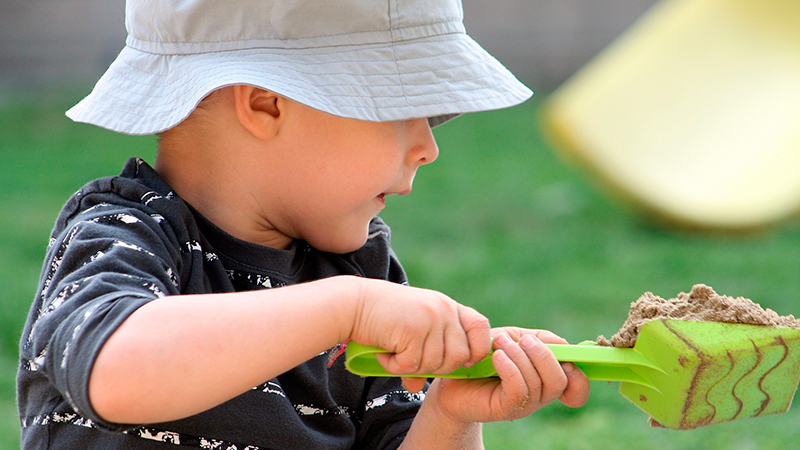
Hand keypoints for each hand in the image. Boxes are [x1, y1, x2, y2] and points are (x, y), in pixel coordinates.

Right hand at [348, 277, 491, 391]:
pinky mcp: (413, 329)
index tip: (459, 361)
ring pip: (435, 363)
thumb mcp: (410, 331)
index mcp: (448, 306)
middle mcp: (443, 310)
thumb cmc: (381, 318)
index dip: (476, 350)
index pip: (481, 329)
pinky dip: (396, 367)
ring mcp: (430, 318)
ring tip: (394, 354)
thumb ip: (422, 354)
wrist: (353, 303)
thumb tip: (416, 388)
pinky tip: (384, 355)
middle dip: (437, 368)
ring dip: (413, 367)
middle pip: (459, 356)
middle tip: (412, 361)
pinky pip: (412, 365)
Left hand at [425, 327, 589, 423]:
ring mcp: (524, 405)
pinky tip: (496, 357)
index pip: (577, 386)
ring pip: (538, 383)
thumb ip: (542, 339)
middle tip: (521, 340)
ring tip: (499, 343)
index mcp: (546, 378)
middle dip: (543, 355)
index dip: (579, 374)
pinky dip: (510, 368)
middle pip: (560, 380)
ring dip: (519, 356)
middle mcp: (540, 395)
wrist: (453, 374)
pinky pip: (519, 390)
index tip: (563, 357)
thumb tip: (565, 346)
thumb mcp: (515, 338)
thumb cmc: (486, 354)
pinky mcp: (505, 409)